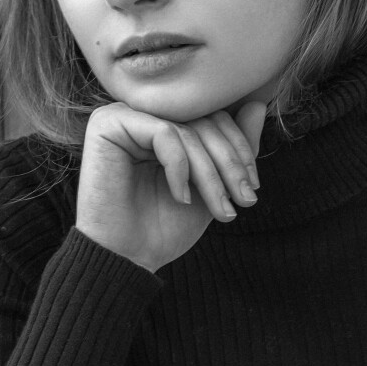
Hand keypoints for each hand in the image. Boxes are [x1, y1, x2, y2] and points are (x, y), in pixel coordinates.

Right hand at [74, 99, 267, 274]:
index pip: (213, 117)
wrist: (126, 259)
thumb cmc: (162, 228)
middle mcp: (143, 114)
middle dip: (230, 163)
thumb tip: (258, 106)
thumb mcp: (210, 188)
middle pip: (203, 120)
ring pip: (187, 129)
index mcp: (164, 124)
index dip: (240, 149)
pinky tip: (180, 197)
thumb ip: (232, 148)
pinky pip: (163, 133)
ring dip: (211, 174)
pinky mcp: (108, 124)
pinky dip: (179, 168)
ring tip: (220, 209)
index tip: (252, 189)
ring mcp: (123, 115)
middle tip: (245, 199)